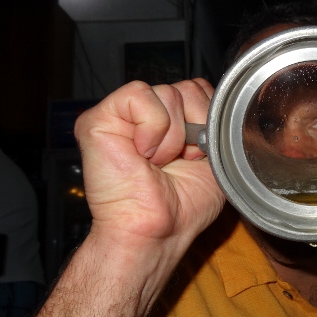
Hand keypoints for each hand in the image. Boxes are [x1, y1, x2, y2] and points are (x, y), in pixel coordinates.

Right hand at [74, 79, 224, 292]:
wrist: (157, 229)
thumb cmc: (184, 205)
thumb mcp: (216, 157)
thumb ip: (215, 121)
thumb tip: (217, 99)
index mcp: (174, 121)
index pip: (200, 90)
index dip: (208, 120)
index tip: (200, 155)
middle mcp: (149, 114)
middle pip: (188, 87)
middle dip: (194, 128)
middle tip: (178, 161)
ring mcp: (123, 115)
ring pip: (168, 92)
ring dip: (173, 136)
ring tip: (157, 162)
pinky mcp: (99, 117)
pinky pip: (140, 96)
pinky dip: (152, 129)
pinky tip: (142, 154)